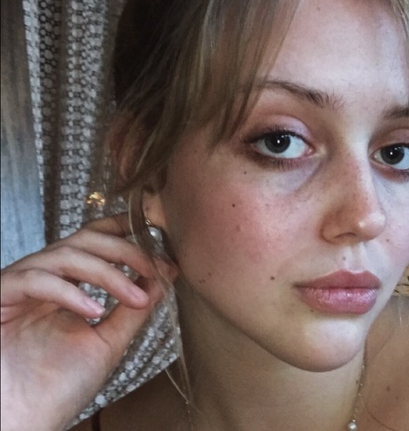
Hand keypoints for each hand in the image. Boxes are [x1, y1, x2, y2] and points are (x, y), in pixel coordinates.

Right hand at [1, 215, 176, 430]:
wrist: (20, 426)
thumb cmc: (56, 389)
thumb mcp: (108, 341)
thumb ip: (134, 307)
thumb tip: (166, 273)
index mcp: (67, 283)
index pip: (94, 240)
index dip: (122, 226)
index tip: (154, 224)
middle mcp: (44, 278)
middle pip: (85, 239)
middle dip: (125, 250)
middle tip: (155, 267)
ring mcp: (20, 286)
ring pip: (66, 255)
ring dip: (107, 272)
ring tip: (134, 296)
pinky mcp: (0, 297)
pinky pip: (35, 280)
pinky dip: (69, 292)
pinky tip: (94, 311)